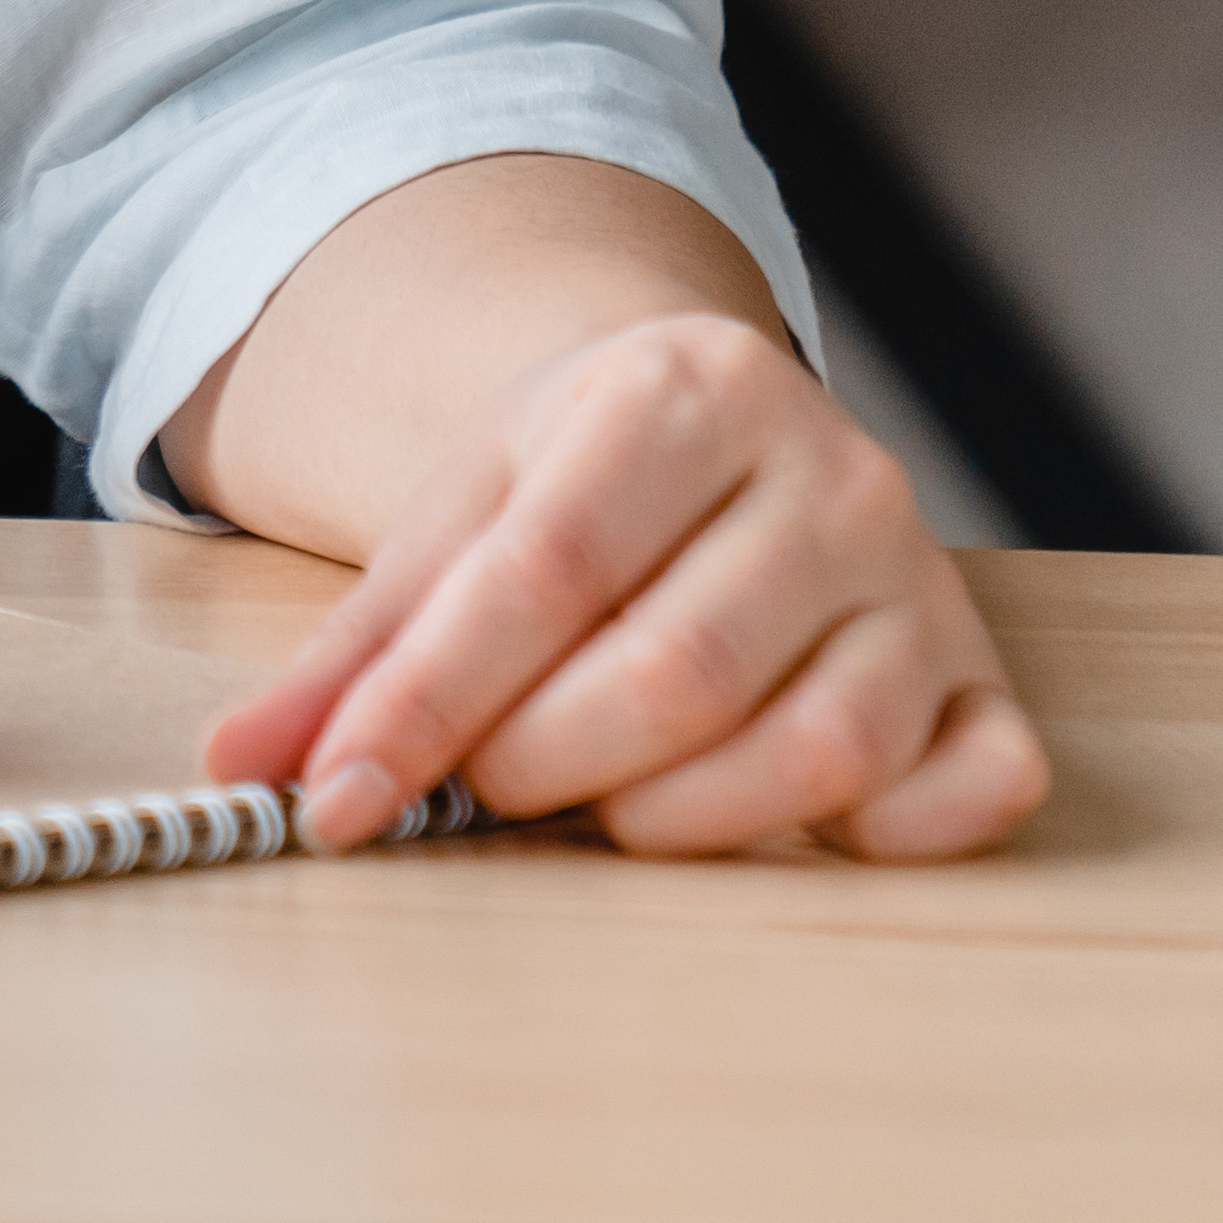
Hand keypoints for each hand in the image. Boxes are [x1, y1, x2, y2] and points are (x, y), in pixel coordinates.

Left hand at [193, 309, 1039, 859]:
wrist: (708, 423)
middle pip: (677, 666)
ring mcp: (920, 576)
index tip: (342, 800)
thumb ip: (354, 652)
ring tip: (600, 804)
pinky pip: (975, 787)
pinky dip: (885, 837)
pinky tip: (787, 829)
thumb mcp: (454, 521)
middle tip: (484, 792)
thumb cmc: (572, 489)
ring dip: (677, 818)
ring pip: (816, 747)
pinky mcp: (984, 674)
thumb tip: (238, 771)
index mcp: (685, 386)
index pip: (548, 567)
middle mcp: (830, 468)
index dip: (434, 700)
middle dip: (544, 761)